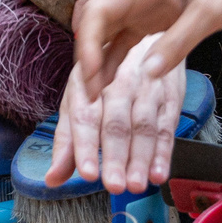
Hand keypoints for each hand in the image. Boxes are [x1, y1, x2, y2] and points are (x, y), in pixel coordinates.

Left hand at [48, 38, 183, 192]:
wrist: (144, 37)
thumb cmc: (103, 77)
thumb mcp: (79, 100)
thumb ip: (67, 141)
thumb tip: (52, 178)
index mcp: (87, 84)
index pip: (84, 117)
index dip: (86, 146)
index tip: (87, 172)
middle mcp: (116, 83)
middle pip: (116, 123)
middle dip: (115, 155)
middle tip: (114, 184)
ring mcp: (145, 88)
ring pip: (143, 125)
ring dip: (141, 157)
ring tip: (137, 184)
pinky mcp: (169, 95)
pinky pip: (167, 125)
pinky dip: (164, 151)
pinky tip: (159, 172)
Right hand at [71, 0, 221, 99]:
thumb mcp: (211, 11)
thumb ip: (179, 42)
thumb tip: (148, 74)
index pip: (100, 9)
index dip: (89, 43)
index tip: (91, 75)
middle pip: (97, 23)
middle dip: (88, 57)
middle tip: (89, 95)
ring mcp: (140, 4)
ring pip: (107, 34)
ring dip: (99, 62)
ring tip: (95, 97)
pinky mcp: (151, 18)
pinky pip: (125, 40)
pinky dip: (115, 60)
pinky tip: (109, 83)